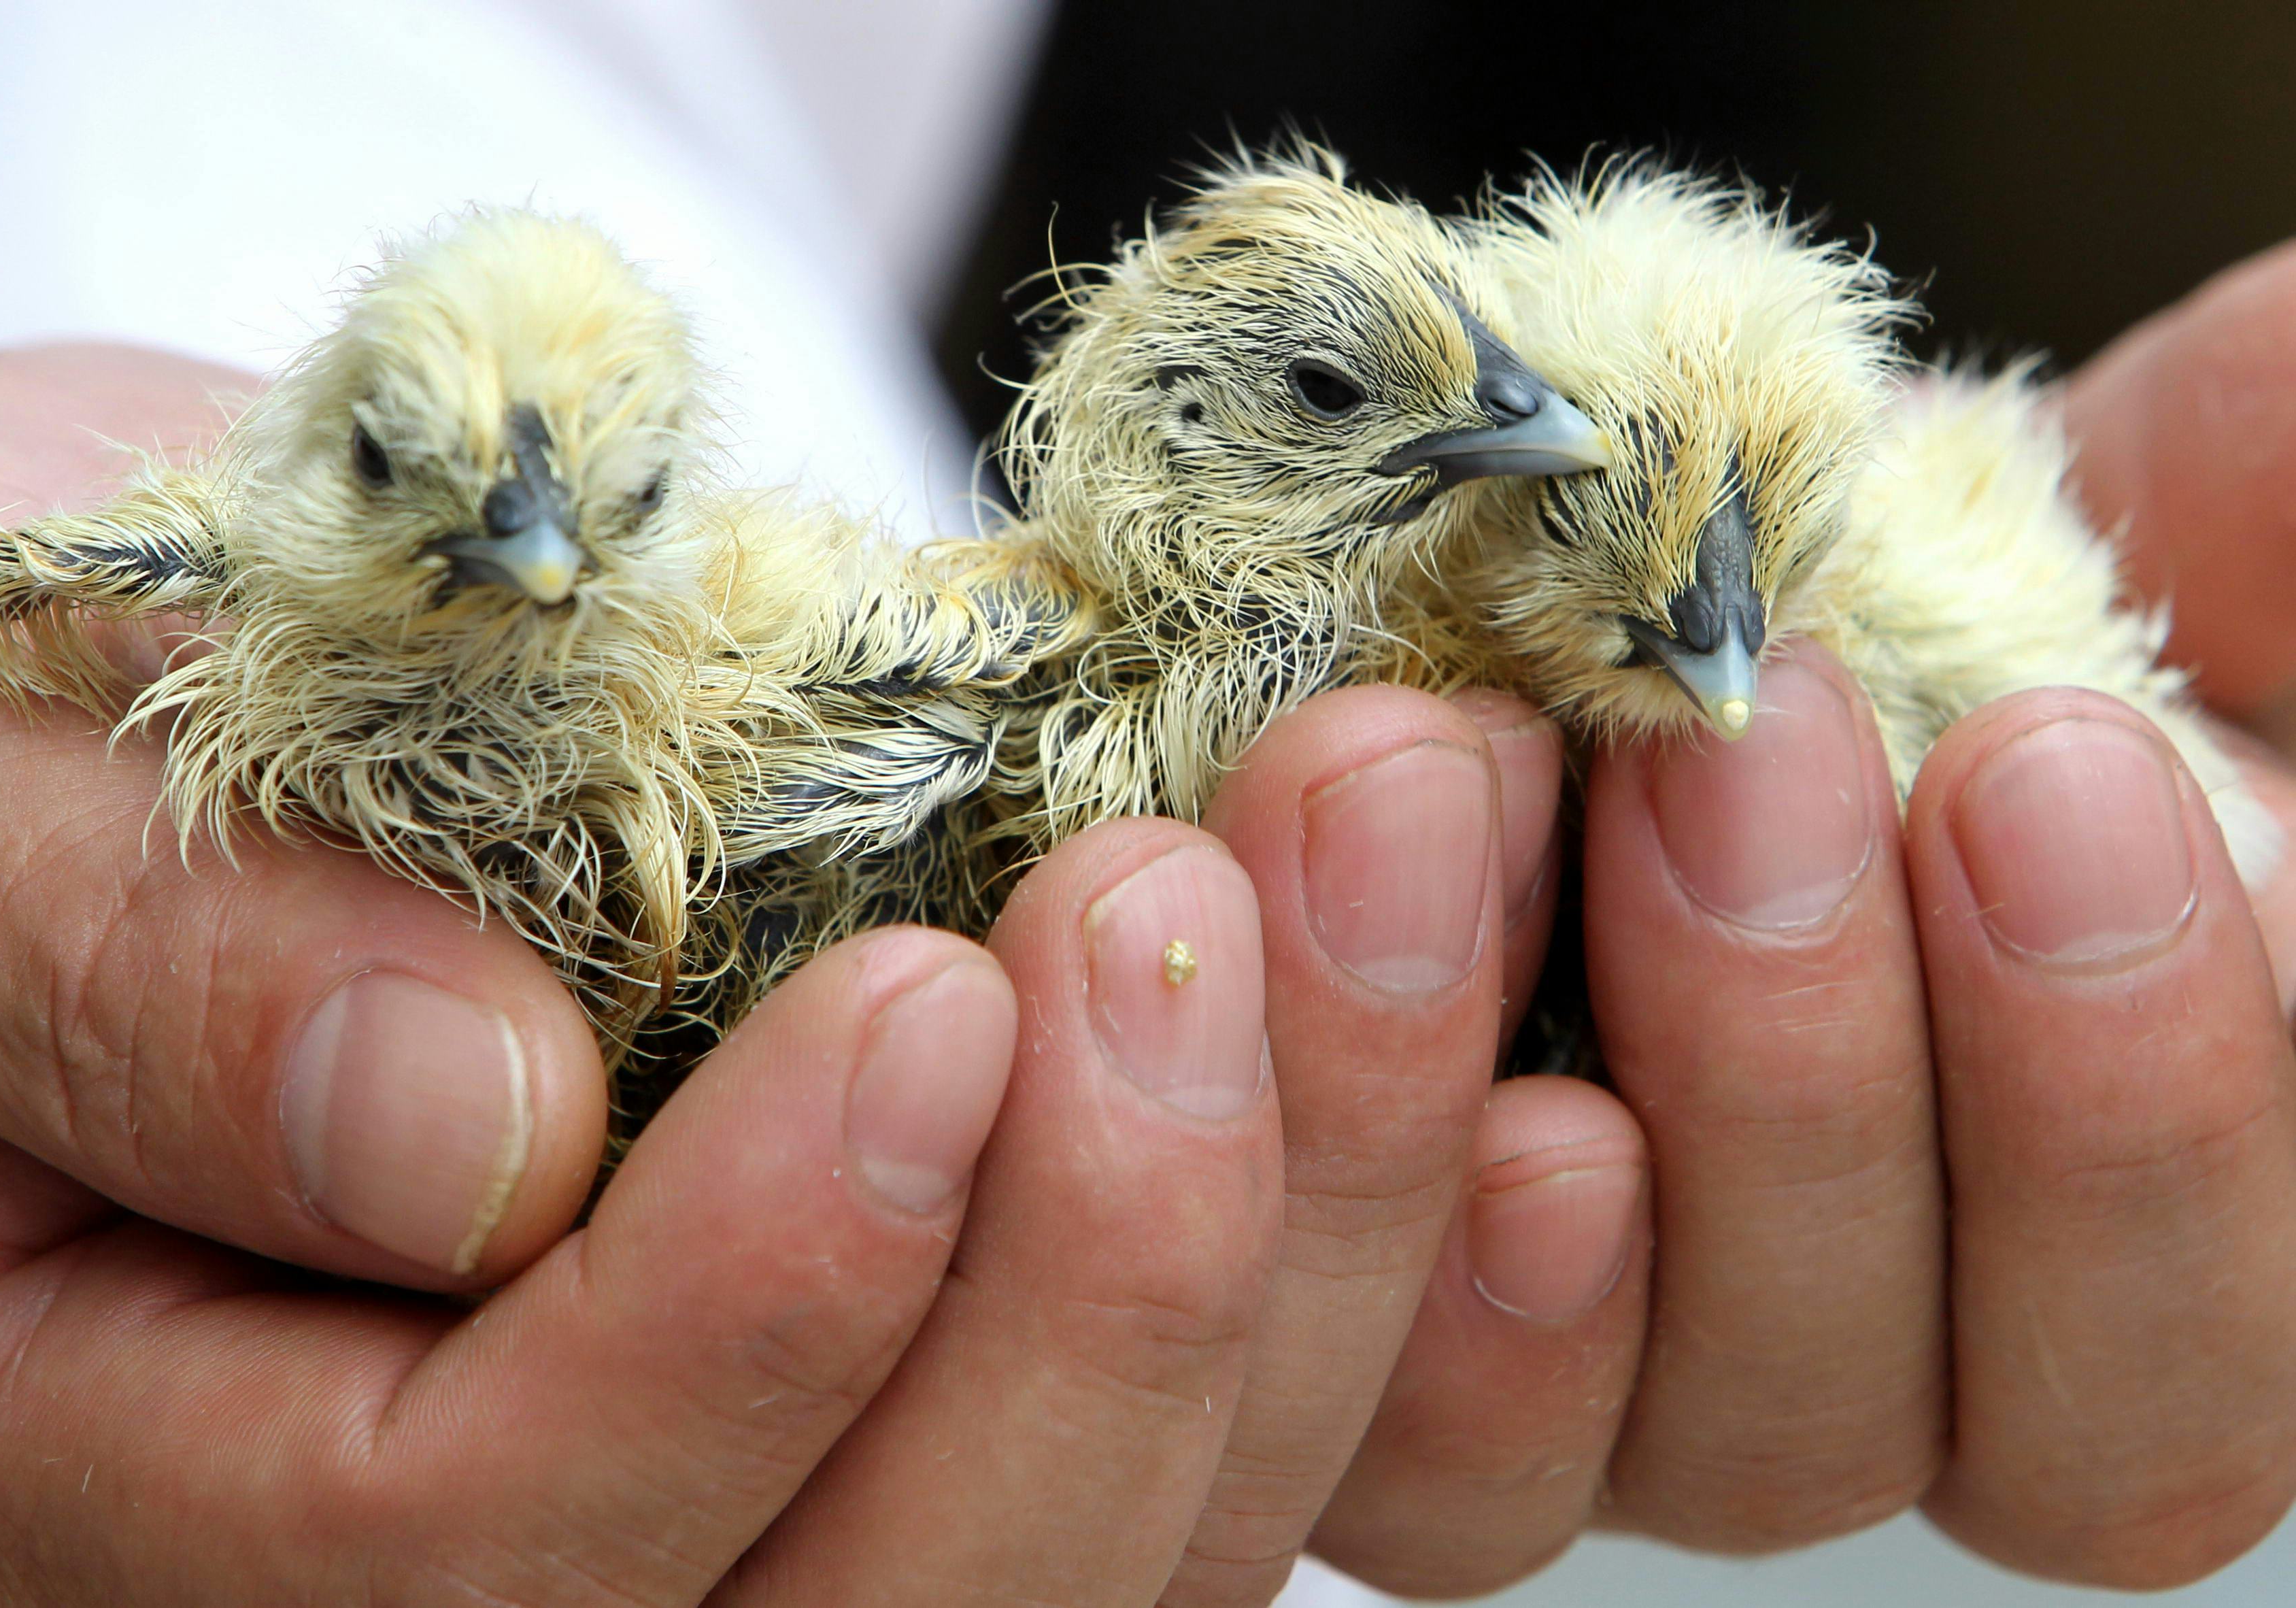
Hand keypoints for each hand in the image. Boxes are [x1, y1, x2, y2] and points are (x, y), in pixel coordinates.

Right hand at [0, 346, 1289, 1603]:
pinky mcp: (937, 1352)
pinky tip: (1497, 1061)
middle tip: (1199, 905)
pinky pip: (1208, 1431)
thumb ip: (121, 967)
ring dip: (1305, 1233)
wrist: (141, 674)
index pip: (474, 1544)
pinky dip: (1383, 1257)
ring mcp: (744, 1469)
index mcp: (143, 1463)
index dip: (739, 1313)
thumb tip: (453, 1119)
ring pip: (1096, 1558)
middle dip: (1094, 1292)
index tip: (924, 997)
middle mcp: (463, 1555)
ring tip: (1387, 847)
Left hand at [1309, 244, 2295, 1595]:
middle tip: (1722, 746)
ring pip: (1517, 1438)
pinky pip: (1266, 1376)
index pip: (2153, 1365)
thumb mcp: (2099, 547)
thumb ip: (2250, 517)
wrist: (1543, 618)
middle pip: (1823, 1414)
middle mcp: (1793, 1375)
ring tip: (1424, 775)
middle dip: (1784, 1070)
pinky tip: (1225, 934)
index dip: (2125, 1122)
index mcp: (2043, 1253)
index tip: (2044, 763)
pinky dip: (1248, 1170)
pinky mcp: (1304, 1336)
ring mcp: (1526, 1383)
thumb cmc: (1888, 609)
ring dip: (1459, 1109)